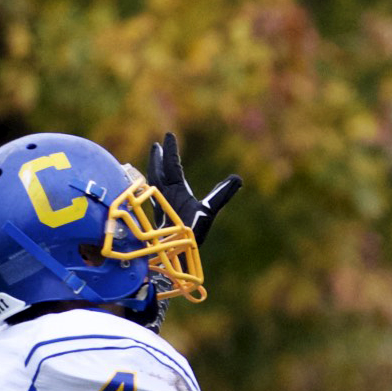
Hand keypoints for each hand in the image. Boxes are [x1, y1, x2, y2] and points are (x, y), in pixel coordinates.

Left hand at [146, 131, 242, 246]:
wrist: (172, 256)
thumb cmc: (190, 235)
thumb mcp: (208, 213)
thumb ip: (221, 196)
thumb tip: (238, 179)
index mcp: (175, 192)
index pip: (172, 166)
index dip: (171, 150)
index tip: (168, 135)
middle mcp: (164, 196)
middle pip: (157, 172)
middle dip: (158, 158)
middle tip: (157, 145)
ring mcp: (161, 204)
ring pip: (154, 182)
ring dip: (155, 170)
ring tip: (156, 162)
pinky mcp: (160, 214)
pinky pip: (154, 194)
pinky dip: (154, 186)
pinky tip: (156, 188)